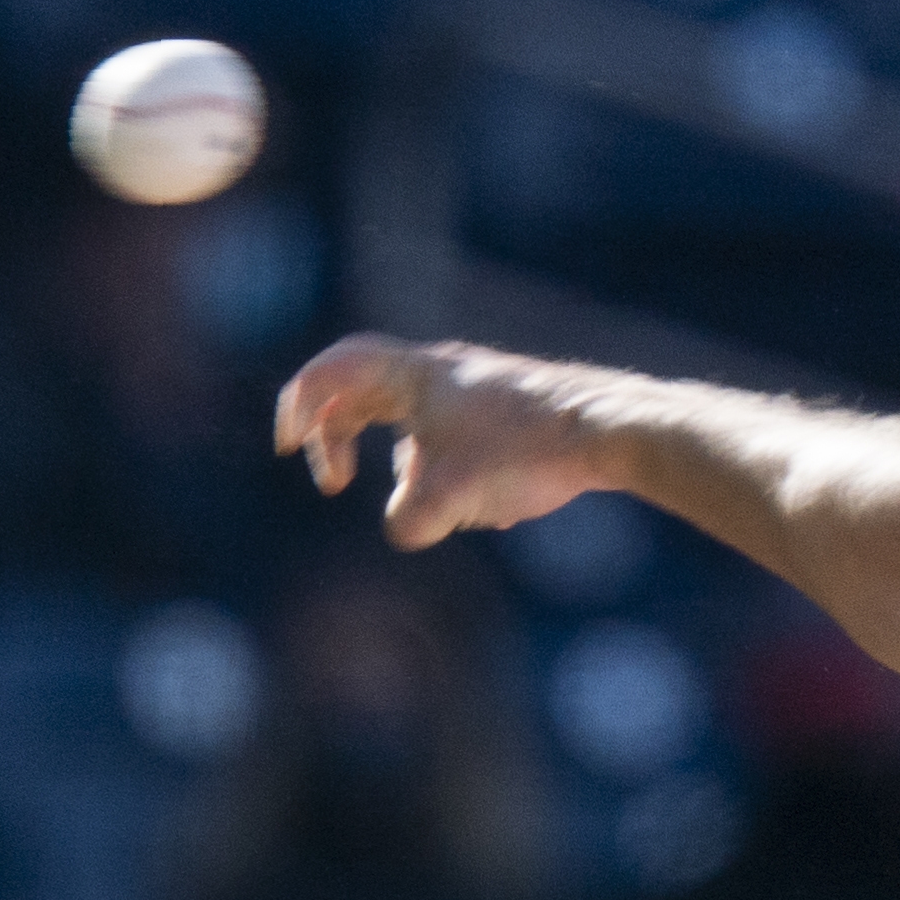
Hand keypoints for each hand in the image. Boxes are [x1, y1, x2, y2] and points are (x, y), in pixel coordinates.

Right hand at [274, 334, 611, 551]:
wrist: (612, 430)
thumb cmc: (526, 451)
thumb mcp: (451, 497)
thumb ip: (408, 519)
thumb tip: (405, 528)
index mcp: (415, 374)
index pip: (333, 371)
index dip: (299, 407)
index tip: (288, 449)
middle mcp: (444, 372)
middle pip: (366, 395)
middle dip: (342, 440)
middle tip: (336, 483)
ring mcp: (479, 391)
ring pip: (418, 426)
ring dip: (410, 470)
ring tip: (443, 509)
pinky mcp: (511, 414)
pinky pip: (461, 443)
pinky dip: (457, 476)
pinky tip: (496, 514)